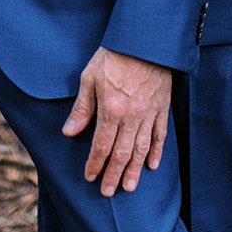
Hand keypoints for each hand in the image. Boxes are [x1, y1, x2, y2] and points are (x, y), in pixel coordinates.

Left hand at [63, 47, 170, 194]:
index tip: (89, 177)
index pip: (101, 146)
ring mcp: (149, 113)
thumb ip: (82, 108)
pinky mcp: (162, 107)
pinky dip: (157, 152)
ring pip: (141, 149)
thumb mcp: (90, 77)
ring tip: (130, 187)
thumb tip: (69, 132)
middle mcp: (131, 117)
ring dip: (135, 170)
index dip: (95, 163)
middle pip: (121, 153)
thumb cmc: (114, 55)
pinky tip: (152, 165)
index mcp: (111, 110)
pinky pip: (160, 135)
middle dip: (113, 174)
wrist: (145, 39)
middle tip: (108, 192)